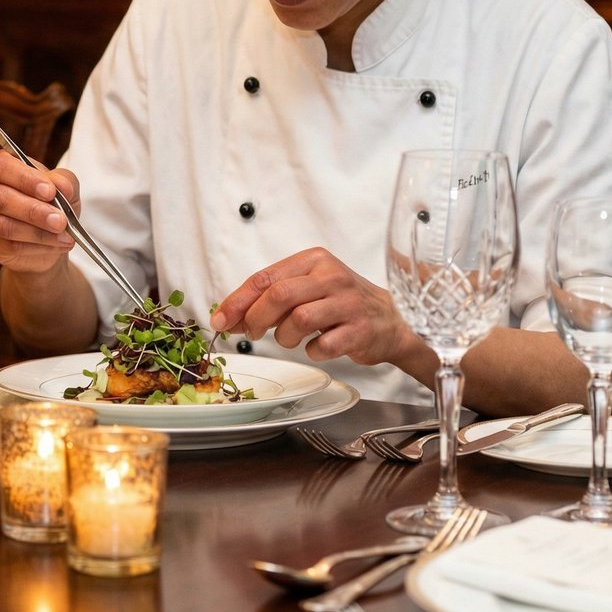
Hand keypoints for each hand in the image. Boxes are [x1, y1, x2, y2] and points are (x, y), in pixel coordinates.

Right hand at [0, 150, 77, 274]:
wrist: (48, 232)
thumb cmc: (51, 200)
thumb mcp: (63, 186)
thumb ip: (63, 182)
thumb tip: (62, 187)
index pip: (2, 167)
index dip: (25, 179)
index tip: (50, 192)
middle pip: (0, 198)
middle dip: (34, 211)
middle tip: (60, 221)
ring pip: (4, 226)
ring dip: (38, 233)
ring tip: (63, 236)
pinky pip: (9, 246)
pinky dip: (37, 247)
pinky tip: (55, 245)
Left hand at [210, 247, 416, 365]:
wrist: (391, 320)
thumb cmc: (340, 304)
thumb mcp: (307, 289)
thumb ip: (270, 298)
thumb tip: (227, 317)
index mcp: (314, 260)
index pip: (265, 278)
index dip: (237, 302)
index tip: (219, 321)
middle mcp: (332, 276)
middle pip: (279, 295)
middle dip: (255, 319)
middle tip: (250, 333)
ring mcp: (348, 302)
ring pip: (299, 319)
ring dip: (284, 336)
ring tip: (289, 339)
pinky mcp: (359, 330)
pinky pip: (322, 346)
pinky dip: (311, 351)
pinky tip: (316, 347)